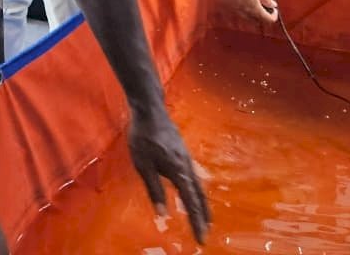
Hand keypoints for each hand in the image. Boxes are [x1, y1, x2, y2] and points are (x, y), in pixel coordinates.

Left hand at [126, 111, 209, 242]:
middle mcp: (187, 166)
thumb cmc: (143, 137)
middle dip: (203, 214)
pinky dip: (197, 189)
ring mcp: (187, 157)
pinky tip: (194, 190)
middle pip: (200, 194)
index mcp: (178, 171)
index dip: (196, 221)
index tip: (202, 239)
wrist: (150, 109)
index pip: (191, 202)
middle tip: (207, 231)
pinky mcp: (183, 152)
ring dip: (202, 202)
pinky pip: (194, 175)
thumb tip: (162, 214)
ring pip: (198, 184)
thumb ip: (154, 189)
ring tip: (203, 216)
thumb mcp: (143, 165)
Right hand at [211, 0, 277, 25]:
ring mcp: (237, 13)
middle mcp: (246, 14)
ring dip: (254, 13)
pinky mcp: (229, 10)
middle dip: (263, 15)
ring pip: (249, 18)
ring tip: (253, 1)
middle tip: (265, 6)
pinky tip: (242, 0)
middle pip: (259, 21)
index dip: (274, 16)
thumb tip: (273, 5)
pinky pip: (240, 14)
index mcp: (255, 9)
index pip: (269, 20)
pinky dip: (244, 10)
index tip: (274, 10)